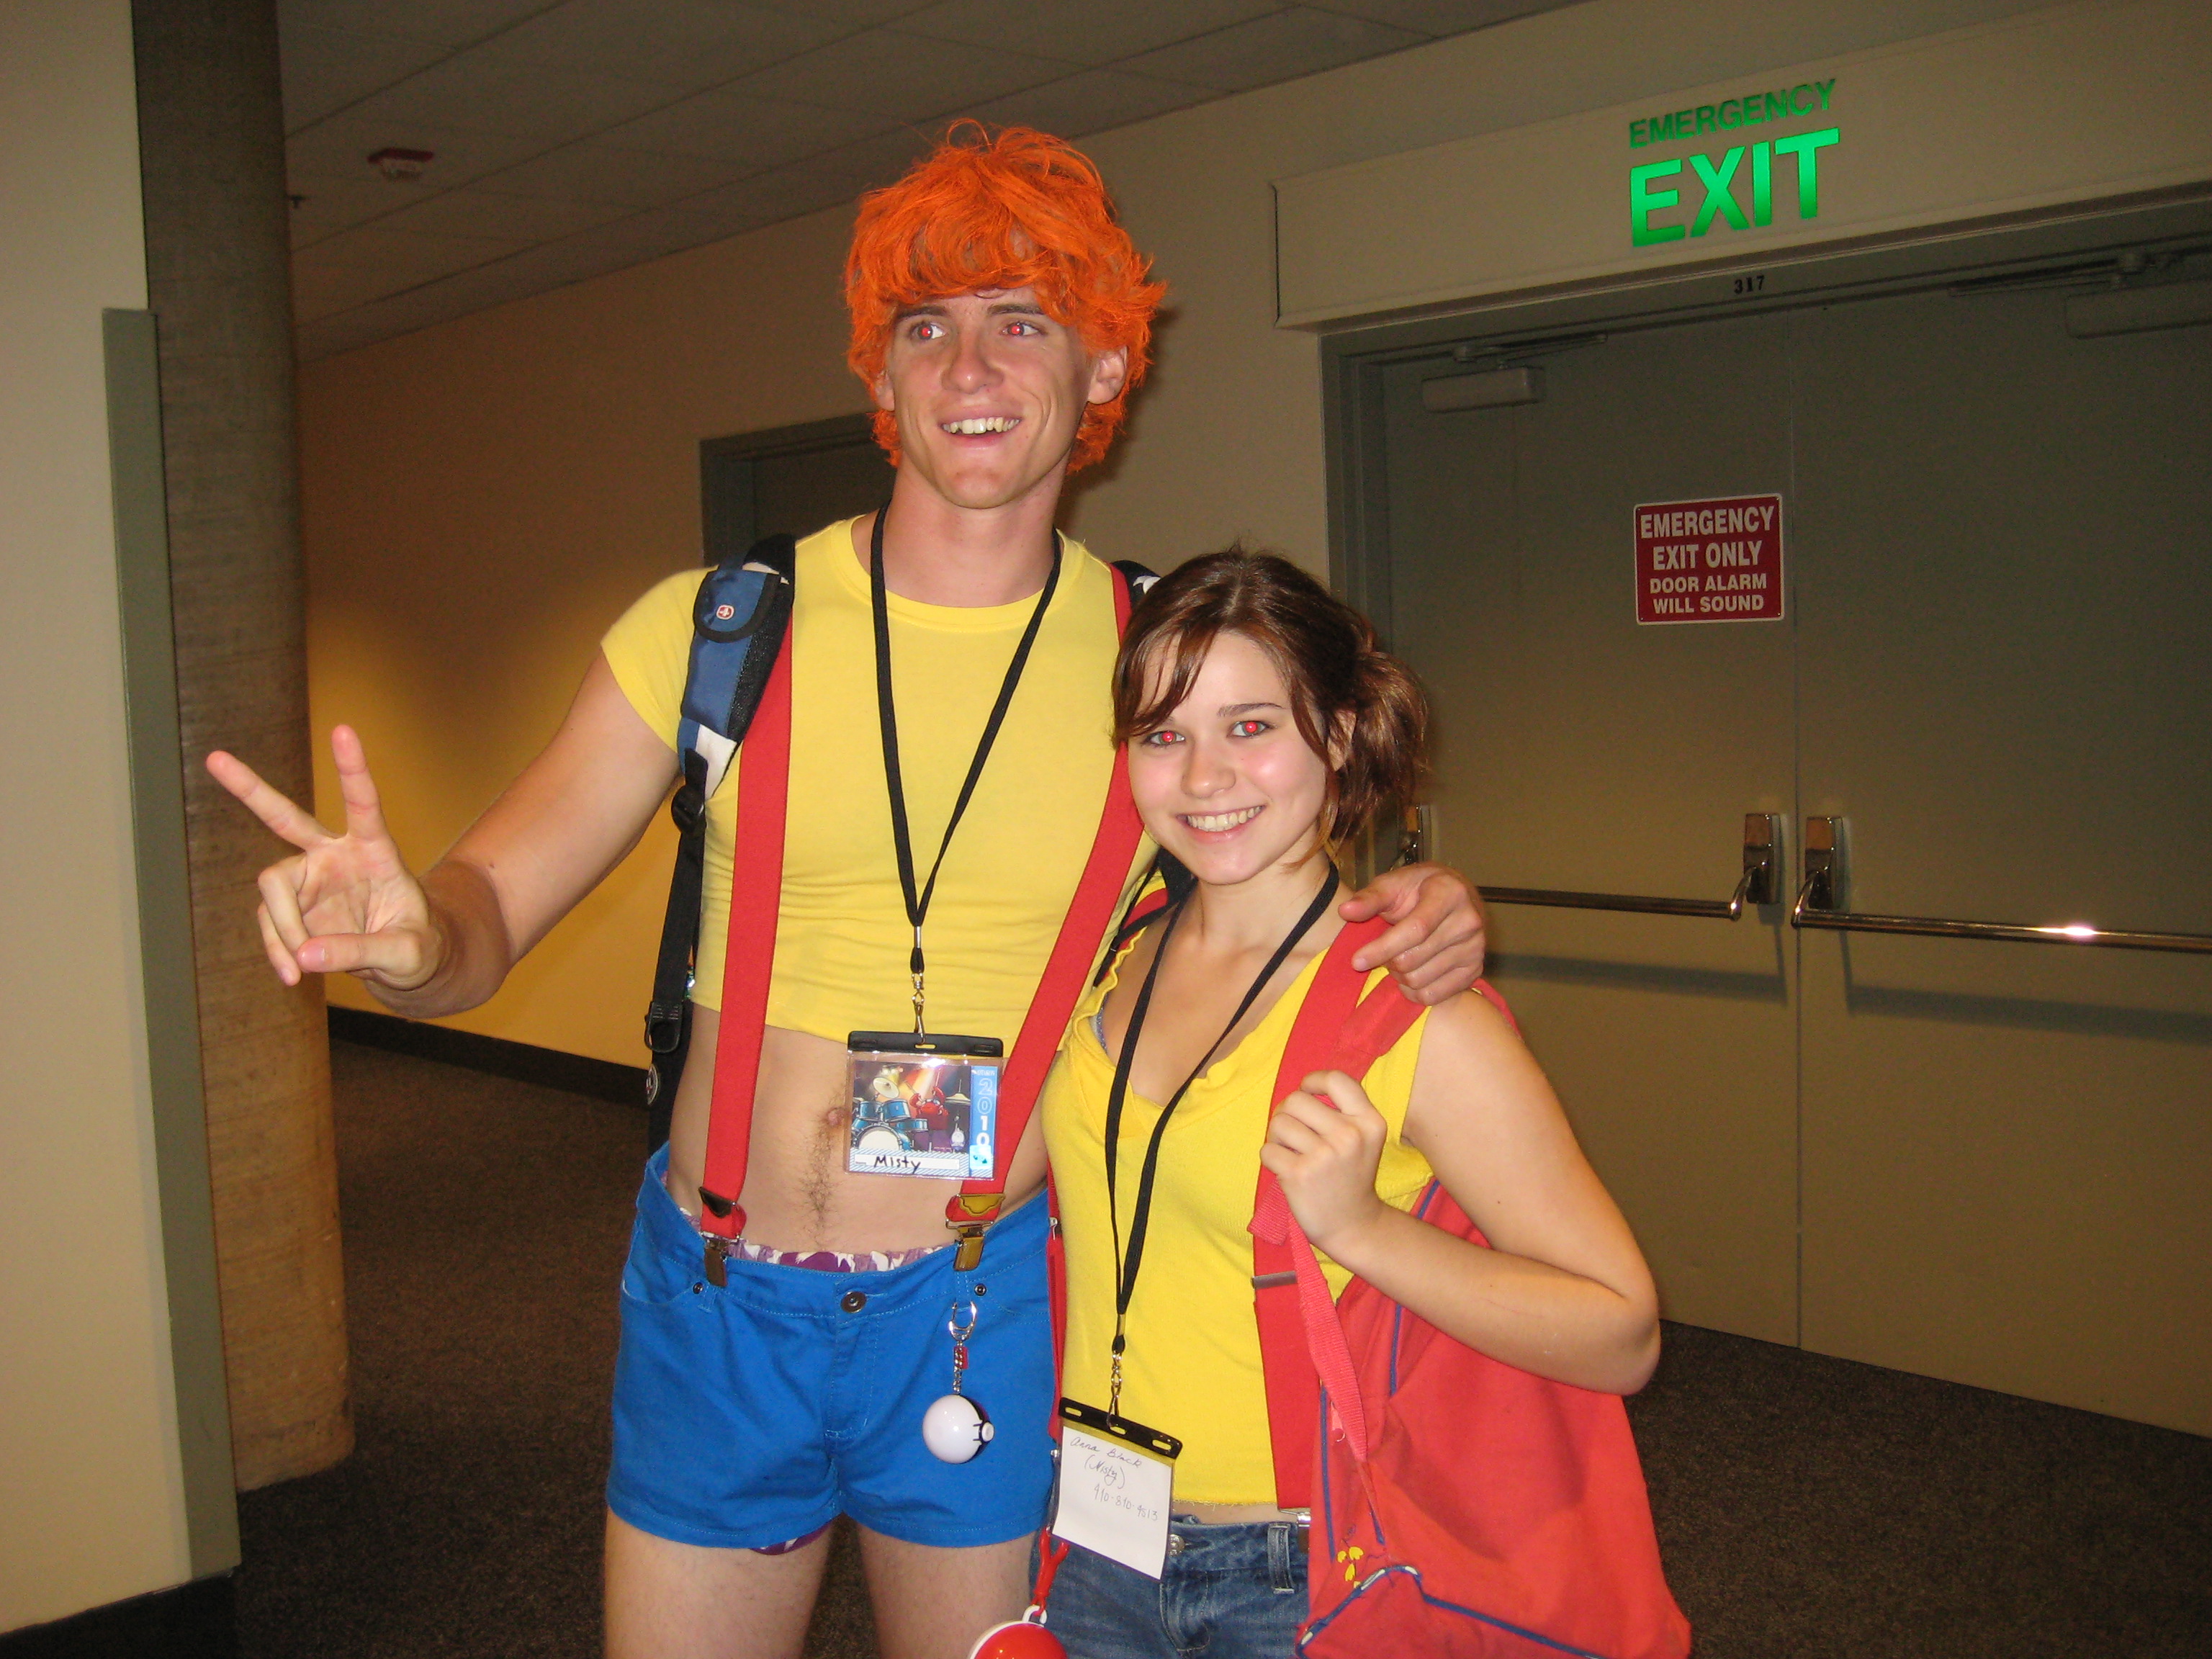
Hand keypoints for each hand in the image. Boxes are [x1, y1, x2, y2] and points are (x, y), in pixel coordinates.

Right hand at [205, 725, 443, 991]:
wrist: (407, 963)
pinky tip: (292, 975)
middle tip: (213, 758)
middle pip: (286, 818)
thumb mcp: (407, 954)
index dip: (353, 770)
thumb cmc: (417, 948)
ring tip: (299, 972)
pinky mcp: (293, 906)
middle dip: (250, 790)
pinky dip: (278, 952)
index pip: (364, 804)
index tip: (343, 730)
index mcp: (376, 851)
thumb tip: (304, 955)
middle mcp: (335, 856)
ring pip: (272, 890)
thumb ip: (364, 952)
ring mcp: (309, 879)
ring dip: (282, 931)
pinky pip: (272, 925)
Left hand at [1259, 1070, 1390, 1255]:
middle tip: (1294, 1133)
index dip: (1313, 1081)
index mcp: (1369, 1122)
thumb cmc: (1351, 1175)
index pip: (1336, 1079)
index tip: (1307, 1094)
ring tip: (1291, 1152)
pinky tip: (1287, 1170)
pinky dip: (1271, 1159)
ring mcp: (1324, 1156)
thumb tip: (1300, 1091)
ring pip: (1278, 1123)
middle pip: (1297, 1100)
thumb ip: (1341, 1111)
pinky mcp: (1300, 1174)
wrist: (1353, 1225)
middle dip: (1287, 1114)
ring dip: (1277, 1137)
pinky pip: (1267, 1150)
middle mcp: (1350, 1135)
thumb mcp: (1363, 1138)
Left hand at [1339, 862, 1485, 1002]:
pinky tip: (1411, 974)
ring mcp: (1476, 948)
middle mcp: (1469, 920)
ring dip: (1399, 976)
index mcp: (1450, 892)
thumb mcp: (1393, 884)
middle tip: (1384, 950)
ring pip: (1420, 980)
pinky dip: (1414, 991)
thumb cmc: (1418, 889)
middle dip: (1388, 960)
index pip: (1415, 930)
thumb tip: (1345, 911)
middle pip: (1414, 959)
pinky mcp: (1475, 970)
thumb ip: (1370, 898)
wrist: (1455, 896)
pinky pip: (1434, 996)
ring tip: (1399, 958)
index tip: (1356, 960)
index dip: (1383, 948)